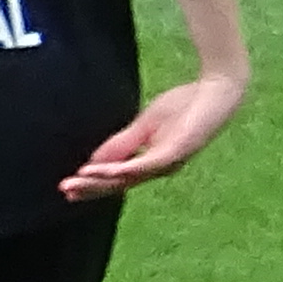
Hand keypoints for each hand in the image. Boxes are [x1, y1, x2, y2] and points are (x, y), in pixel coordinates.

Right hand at [60, 67, 247, 196]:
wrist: (217, 89)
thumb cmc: (185, 106)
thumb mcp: (145, 125)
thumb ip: (122, 143)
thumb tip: (94, 162)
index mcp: (154, 162)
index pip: (119, 178)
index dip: (93, 184)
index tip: (67, 188)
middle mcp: (162, 167)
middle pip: (121, 183)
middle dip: (92, 188)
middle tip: (65, 192)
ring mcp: (171, 161)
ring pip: (130, 177)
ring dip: (100, 181)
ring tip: (75, 183)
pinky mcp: (178, 151)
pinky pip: (145, 164)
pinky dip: (122, 168)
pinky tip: (102, 170)